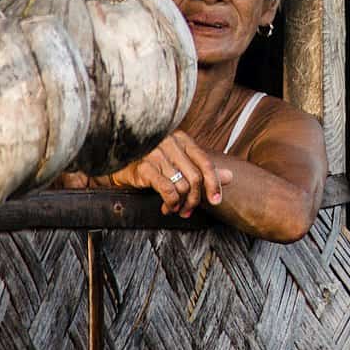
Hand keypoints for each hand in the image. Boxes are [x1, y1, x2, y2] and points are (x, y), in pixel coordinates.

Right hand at [110, 131, 233, 217]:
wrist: (120, 161)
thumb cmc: (153, 162)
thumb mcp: (180, 162)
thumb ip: (204, 169)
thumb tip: (230, 176)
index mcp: (183, 139)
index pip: (206, 162)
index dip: (214, 184)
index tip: (216, 201)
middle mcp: (171, 143)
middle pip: (196, 178)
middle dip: (195, 199)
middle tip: (189, 211)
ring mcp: (157, 154)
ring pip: (182, 186)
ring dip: (181, 204)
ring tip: (176, 209)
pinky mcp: (145, 168)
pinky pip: (167, 190)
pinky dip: (171, 203)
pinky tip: (167, 207)